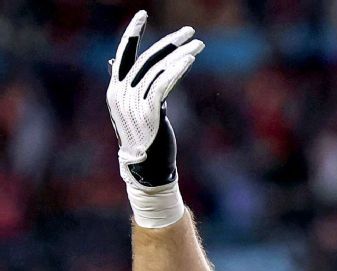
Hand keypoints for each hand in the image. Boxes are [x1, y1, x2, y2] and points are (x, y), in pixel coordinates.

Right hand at [106, 10, 203, 190]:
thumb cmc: (144, 139)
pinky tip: (189, 60)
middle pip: (147, 58)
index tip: (142, 14)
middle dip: (169, 42)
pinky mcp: (149, 109)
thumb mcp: (132, 109)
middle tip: (190, 31)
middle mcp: (120, 92)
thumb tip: (114, 62)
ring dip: (181, 55)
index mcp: (115, 89)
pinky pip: (164, 83)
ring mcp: (133, 101)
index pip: (124, 54)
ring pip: (159, 69)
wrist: (146, 168)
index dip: (133, 33)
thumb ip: (128, 85)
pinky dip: (177, 69)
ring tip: (200, 45)